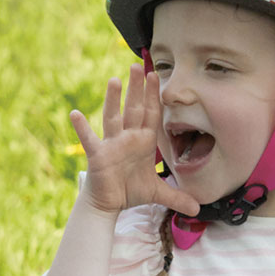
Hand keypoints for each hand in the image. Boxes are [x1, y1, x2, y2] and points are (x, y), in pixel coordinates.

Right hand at [71, 64, 198, 216]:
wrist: (109, 204)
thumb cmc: (129, 191)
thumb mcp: (158, 194)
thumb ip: (177, 197)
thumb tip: (198, 210)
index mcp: (142, 142)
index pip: (150, 114)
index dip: (153, 96)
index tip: (156, 75)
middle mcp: (127, 138)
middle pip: (133, 109)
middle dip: (136, 88)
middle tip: (138, 65)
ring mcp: (111, 145)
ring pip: (113, 118)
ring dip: (113, 100)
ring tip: (115, 80)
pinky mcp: (98, 155)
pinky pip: (89, 140)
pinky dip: (82, 128)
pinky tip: (75, 114)